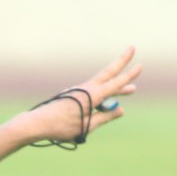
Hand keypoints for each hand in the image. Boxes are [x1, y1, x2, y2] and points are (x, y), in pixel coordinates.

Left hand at [26, 46, 142, 144]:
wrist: (37, 124)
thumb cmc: (61, 127)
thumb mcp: (87, 126)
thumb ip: (105, 117)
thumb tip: (121, 110)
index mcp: (92, 96)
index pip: (115, 84)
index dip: (129, 76)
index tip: (140, 65)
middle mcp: (86, 90)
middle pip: (108, 73)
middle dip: (122, 61)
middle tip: (132, 47)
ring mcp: (79, 92)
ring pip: (102, 86)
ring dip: (116, 87)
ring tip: (131, 90)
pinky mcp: (73, 96)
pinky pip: (93, 95)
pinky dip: (102, 96)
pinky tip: (103, 108)